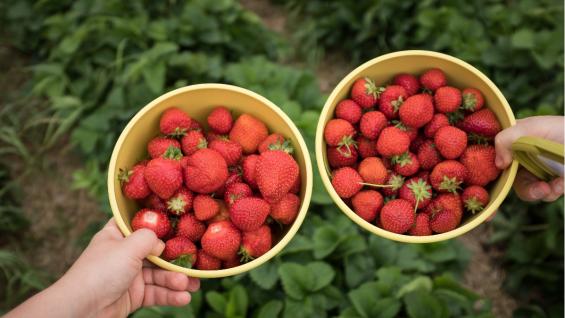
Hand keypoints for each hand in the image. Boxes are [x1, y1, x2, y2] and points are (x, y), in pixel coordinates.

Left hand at [6, 218, 199, 317]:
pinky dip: (171, 295)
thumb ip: (150, 238)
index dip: (159, 223)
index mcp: (117, 235)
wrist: (81, 311)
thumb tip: (163, 243)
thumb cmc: (100, 272)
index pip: (140, 223)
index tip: (182, 223)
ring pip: (160, 275)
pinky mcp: (134, 296)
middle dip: (177, 259)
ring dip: (177, 280)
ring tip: (193, 286)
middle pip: (156, 252)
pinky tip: (184, 298)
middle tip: (196, 263)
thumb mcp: (127, 247)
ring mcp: (129, 276)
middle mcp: (124, 254)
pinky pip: (156, 293)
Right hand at [494, 115, 563, 201]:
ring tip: (553, 186)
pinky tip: (562, 183)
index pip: (492, 157)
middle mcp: (521, 157)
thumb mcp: (533, 127)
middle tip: (538, 190)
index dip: (490, 171)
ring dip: (539, 192)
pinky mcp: (551, 182)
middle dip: (524, 187)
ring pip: (526, 190)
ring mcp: (536, 170)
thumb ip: (507, 139)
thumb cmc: (562, 129)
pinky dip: (552, 191)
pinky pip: (544, 193)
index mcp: (513, 141)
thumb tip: (498, 164)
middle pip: (508, 180)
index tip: (490, 186)